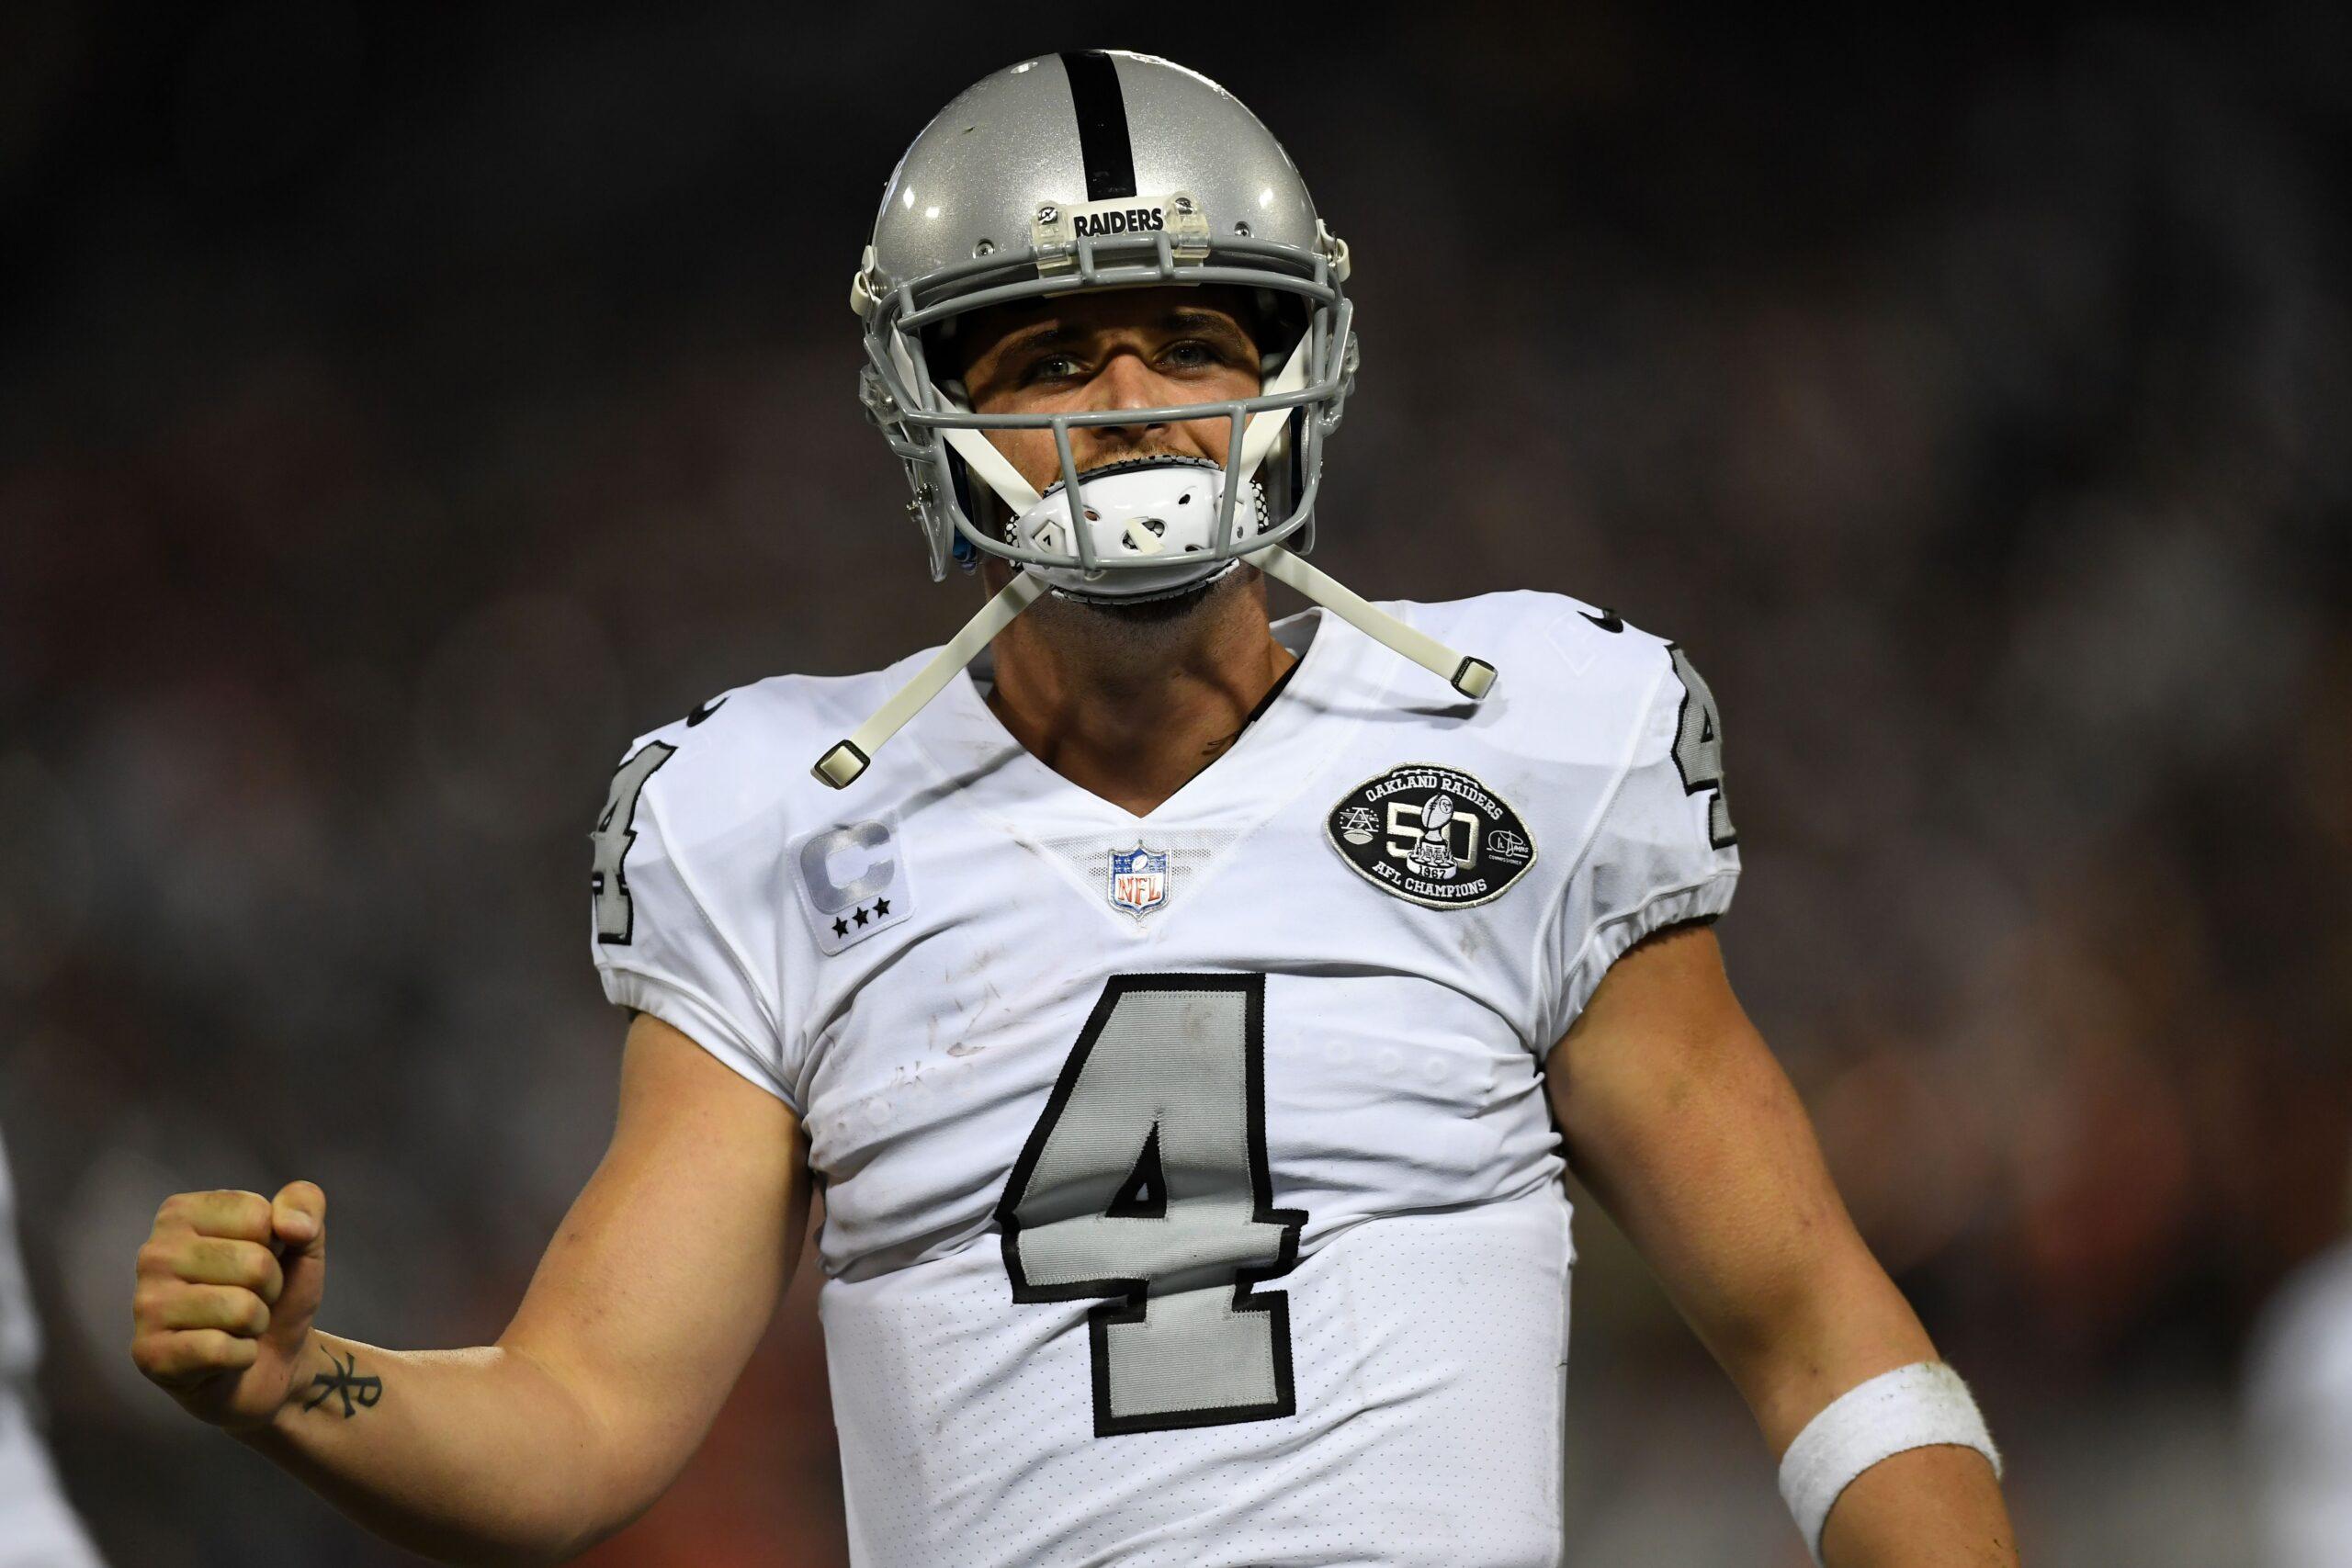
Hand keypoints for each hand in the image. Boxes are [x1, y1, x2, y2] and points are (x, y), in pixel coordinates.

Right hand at [130, 1182, 326, 1432]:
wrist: (271, 1363)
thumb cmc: (278, 1293)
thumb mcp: (304, 1237)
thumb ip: (305, 1204)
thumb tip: (291, 1225)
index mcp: (180, 1214)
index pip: (257, 1215)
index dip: (278, 1243)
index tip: (260, 1261)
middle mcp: (153, 1254)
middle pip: (254, 1263)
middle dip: (270, 1288)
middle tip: (251, 1299)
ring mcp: (145, 1305)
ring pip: (242, 1308)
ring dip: (256, 1323)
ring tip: (236, 1326)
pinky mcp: (149, 1354)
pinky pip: (222, 1350)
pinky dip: (242, 1356)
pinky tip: (223, 1356)